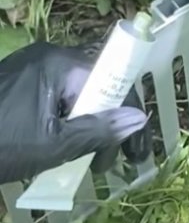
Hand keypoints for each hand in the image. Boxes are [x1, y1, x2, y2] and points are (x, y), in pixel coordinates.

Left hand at [0, 41, 151, 184]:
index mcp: (58, 65)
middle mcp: (47, 58)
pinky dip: (71, 124)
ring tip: (92, 163)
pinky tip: (71, 150)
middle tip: (113, 164)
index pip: (114, 82)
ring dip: (93, 129)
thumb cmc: (1, 146)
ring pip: (80, 97)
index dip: (131, 117)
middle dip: (112, 127)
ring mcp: (32, 69)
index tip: (136, 152)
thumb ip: (100, 130)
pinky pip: (60, 99)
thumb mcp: (56, 144)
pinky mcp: (21, 82)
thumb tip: (140, 118)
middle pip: (98, 89)